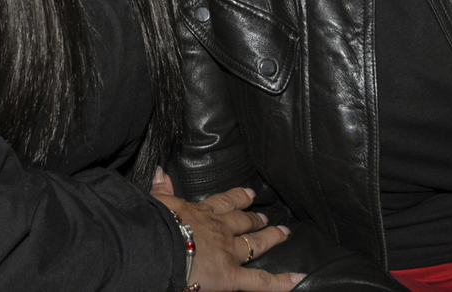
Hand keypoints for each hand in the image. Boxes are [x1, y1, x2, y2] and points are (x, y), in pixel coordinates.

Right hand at [152, 169, 304, 290]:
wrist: (158, 248)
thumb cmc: (155, 226)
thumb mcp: (156, 202)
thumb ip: (161, 189)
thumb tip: (160, 172)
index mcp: (200, 213)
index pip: (223, 203)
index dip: (238, 198)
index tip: (249, 194)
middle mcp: (219, 230)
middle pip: (242, 222)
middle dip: (256, 219)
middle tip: (267, 216)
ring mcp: (228, 252)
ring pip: (254, 244)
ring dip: (270, 238)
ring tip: (284, 234)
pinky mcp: (232, 277)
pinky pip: (259, 281)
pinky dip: (280, 282)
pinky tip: (297, 279)